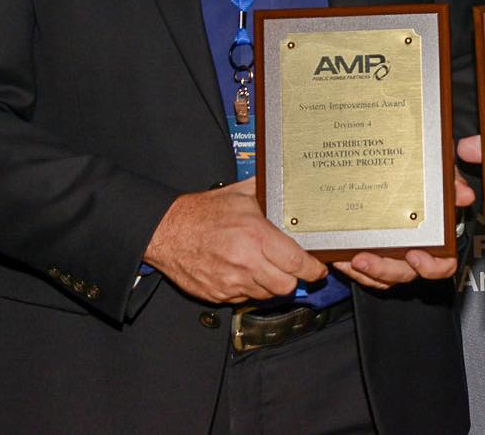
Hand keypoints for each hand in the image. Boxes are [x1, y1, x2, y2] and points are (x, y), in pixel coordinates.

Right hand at [144, 178, 327, 304]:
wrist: (166, 231)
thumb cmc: (202, 212)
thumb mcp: (240, 194)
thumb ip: (267, 191)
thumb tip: (289, 184)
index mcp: (256, 236)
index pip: (296, 263)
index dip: (312, 269)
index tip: (317, 269)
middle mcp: (246, 262)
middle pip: (286, 286)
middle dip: (293, 278)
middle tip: (291, 268)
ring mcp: (231, 281)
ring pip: (266, 295)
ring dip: (270, 285)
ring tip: (264, 267)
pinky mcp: (218, 294)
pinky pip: (244, 299)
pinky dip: (249, 289)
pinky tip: (244, 272)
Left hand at [332, 141, 481, 289]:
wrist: (400, 175)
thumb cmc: (426, 183)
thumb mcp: (440, 176)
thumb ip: (452, 183)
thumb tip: (465, 195)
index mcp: (437, 240)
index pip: (443, 264)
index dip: (431, 266)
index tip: (414, 255)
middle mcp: (417, 253)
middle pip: (406, 273)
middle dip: (384, 270)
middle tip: (366, 259)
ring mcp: (396, 258)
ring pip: (384, 278)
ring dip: (365, 271)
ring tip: (348, 259)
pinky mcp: (375, 257)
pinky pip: (366, 272)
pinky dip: (352, 267)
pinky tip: (340, 256)